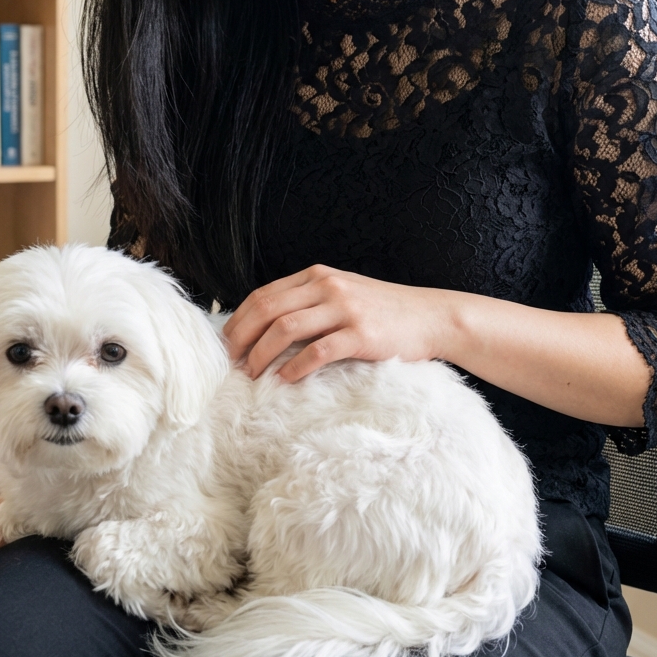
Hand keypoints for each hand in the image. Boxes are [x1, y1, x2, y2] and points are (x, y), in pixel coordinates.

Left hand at [224, 264, 453, 382]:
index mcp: (317, 276)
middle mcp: (327, 286)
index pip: (263, 294)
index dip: (239, 320)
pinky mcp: (361, 334)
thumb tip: (265, 328)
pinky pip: (318, 351)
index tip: (226, 344)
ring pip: (286, 328)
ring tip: (252, 374)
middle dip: (242, 337)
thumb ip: (309, 302)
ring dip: (262, 354)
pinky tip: (285, 380)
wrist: (430, 317)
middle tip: (230, 362)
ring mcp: (344, 308)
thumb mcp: (342, 294)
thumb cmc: (383, 311)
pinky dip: (295, 367)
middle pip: (267, 309)